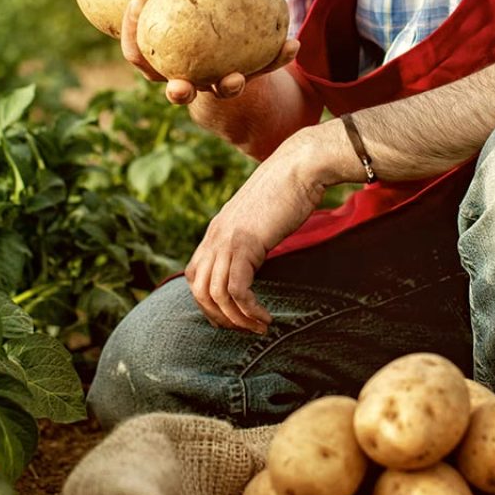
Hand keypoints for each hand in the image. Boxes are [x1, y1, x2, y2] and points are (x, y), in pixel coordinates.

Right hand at [62, 0, 298, 105]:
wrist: (222, 65)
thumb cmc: (177, 32)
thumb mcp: (151, 16)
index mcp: (160, 63)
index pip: (138, 56)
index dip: (133, 34)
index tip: (137, 5)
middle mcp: (186, 81)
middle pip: (175, 90)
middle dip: (175, 89)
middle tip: (178, 85)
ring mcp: (217, 84)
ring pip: (221, 90)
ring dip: (228, 84)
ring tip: (235, 78)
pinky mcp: (248, 80)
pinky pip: (264, 70)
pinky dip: (278, 57)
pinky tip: (293, 42)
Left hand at [185, 139, 324, 332]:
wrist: (300, 166)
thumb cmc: (289, 190)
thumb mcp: (260, 218)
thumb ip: (251, 237)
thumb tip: (258, 254)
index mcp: (216, 230)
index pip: (195, 275)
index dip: (207, 302)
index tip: (232, 316)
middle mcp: (215, 236)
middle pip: (199, 290)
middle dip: (219, 317)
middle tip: (245, 329)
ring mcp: (227, 239)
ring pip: (215, 294)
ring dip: (236, 319)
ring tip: (258, 327)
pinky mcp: (245, 244)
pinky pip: (237, 290)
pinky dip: (248, 310)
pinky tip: (265, 317)